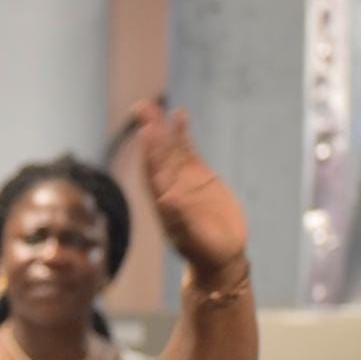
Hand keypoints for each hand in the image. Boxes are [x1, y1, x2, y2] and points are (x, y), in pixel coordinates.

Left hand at [136, 101, 248, 282]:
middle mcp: (168, 187)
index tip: (146, 131)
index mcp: (162, 201)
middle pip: (156, 154)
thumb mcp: (194, 237)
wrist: (220, 254)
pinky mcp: (198, 175)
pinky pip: (187, 150)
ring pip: (169, 148)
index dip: (149, 152)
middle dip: (149, 131)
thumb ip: (180, 218)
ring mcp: (182, 179)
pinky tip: (178, 116)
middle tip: (140, 107)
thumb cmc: (205, 251)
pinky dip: (181, 134)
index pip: (152, 172)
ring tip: (152, 105)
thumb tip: (167, 198)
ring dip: (160, 127)